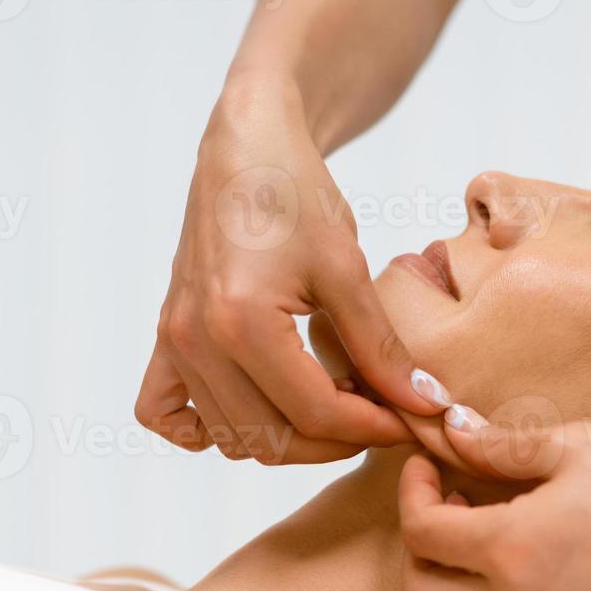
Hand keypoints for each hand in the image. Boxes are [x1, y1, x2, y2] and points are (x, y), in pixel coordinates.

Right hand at [136, 77, 440, 464]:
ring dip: (287, 438)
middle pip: (272, 440)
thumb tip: (425, 407)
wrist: (245, 150)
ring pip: (232, 439)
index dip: (372, 427)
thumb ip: (381, 347)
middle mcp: (196, 341)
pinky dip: (205, 430)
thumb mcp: (348, 269)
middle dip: (335, 441)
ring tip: (336, 404)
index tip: (412, 420)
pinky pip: (166, 415)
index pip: (314, 413)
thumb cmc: (295, 194)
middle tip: (380, 415)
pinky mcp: (166, 339)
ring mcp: (174, 343)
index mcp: (240, 322)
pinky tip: (253, 408)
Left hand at [397, 415, 590, 590]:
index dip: (412, 496)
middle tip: (447, 510)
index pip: (421, 536)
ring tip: (484, 545)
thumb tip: (452, 434)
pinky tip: (528, 573)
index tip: (427, 471)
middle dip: (420, 554)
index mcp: (514, 550)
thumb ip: (499, 449)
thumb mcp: (574, 447)